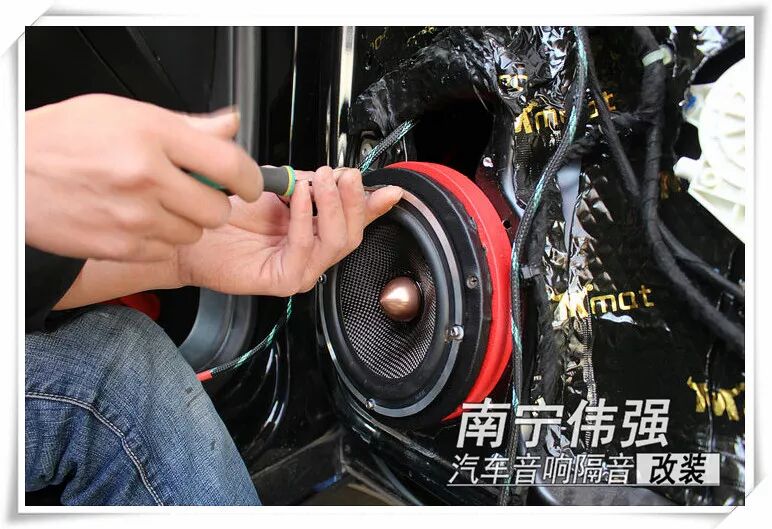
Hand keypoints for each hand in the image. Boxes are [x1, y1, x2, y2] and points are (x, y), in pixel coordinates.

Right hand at [25, 94, 262, 261]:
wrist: (13, 173)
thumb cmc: (63, 139)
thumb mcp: (125, 113)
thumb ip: (187, 125)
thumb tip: (230, 127)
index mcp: (153, 136)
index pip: (230, 164)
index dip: (250, 178)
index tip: (250, 183)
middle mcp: (147, 178)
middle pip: (218, 208)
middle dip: (214, 202)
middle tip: (195, 191)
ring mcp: (135, 217)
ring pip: (194, 233)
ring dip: (185, 222)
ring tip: (156, 202)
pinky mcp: (122, 246)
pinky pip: (165, 250)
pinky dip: (159, 239)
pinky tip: (136, 219)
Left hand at [175, 166, 402, 295]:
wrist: (190, 232)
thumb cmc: (227, 212)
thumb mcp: (275, 185)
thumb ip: (308, 182)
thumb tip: (338, 174)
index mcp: (315, 229)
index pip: (356, 218)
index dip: (375, 204)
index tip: (391, 188)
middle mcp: (313, 251)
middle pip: (355, 231)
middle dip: (353, 198)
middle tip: (338, 174)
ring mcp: (302, 269)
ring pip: (338, 241)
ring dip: (332, 205)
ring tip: (317, 180)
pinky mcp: (284, 280)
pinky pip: (307, 248)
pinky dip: (306, 217)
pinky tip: (297, 196)